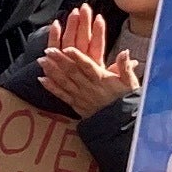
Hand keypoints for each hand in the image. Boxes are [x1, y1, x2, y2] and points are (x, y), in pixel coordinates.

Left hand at [37, 4, 137, 119]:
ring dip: (52, 71)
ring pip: (64, 82)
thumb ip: (126, 67)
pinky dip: (51, 88)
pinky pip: (62, 95)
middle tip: (48, 49)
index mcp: (103, 80)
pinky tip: (41, 79)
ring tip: (41, 60)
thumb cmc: (126, 99)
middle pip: (73, 72)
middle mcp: (89, 88)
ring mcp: (81, 97)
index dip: (78, 57)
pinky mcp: (75, 104)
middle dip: (59, 60)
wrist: (121, 123)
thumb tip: (125, 52)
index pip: (89, 66)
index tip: (68, 48)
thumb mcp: (130, 83)